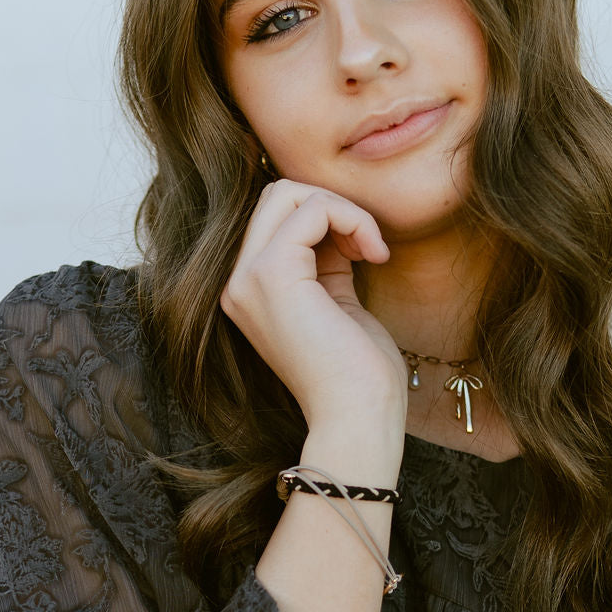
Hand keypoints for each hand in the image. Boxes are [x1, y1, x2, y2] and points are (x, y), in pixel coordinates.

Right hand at [220, 179, 408, 428]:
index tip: (363, 254)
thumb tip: (334, 220)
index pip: (276, 218)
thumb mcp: (336, 303)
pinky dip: (353, 219)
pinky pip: (313, 209)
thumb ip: (325, 262)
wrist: (358, 418)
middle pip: (276, 196)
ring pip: (288, 193)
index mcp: (249, 292)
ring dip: (343, 209)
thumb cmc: (358, 375)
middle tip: (367, 247)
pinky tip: (375, 255)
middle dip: (331, 205)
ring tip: (371, 250)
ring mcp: (247, 278)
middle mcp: (237, 284)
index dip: (326, 219)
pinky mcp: (272, 274)